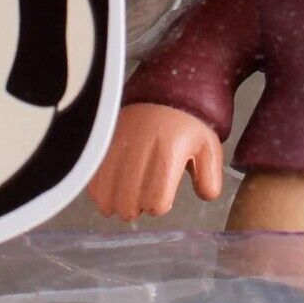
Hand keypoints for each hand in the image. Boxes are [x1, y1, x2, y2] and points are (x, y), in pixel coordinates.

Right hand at [86, 102, 222, 219]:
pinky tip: (115, 186)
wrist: (160, 95)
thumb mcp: (208, 148)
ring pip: (107, 199)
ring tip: (130, 192)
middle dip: (138, 207)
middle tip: (146, 195)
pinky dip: (103, 193)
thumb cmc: (186, 127)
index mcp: (167, 153)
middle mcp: (137, 152)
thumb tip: (204, 196)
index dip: (160, 205)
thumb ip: (210, 178)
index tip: (163, 195)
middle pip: (128, 205)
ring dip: (118, 203)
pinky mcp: (100, 148)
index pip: (155, 203)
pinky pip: (93, 185)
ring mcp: (115, 150)